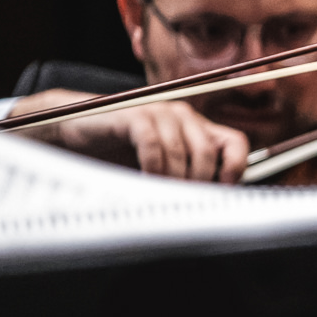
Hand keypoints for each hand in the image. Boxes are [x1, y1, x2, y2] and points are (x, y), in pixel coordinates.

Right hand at [17, 92, 249, 181]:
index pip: (235, 142)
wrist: (79, 133)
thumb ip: (187, 177)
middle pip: (207, 151)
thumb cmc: (123, 154)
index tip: (223, 191)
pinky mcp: (134, 115)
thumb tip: (213, 205)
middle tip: (184, 202)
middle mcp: (184, 116)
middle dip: (197, 182)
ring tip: (162, 196)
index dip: (236, 167)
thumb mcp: (163, 168)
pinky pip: (153, 144)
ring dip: (172, 179)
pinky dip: (152, 167)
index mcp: (198, 128)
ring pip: (181, 151)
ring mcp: (160, 112)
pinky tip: (144, 180)